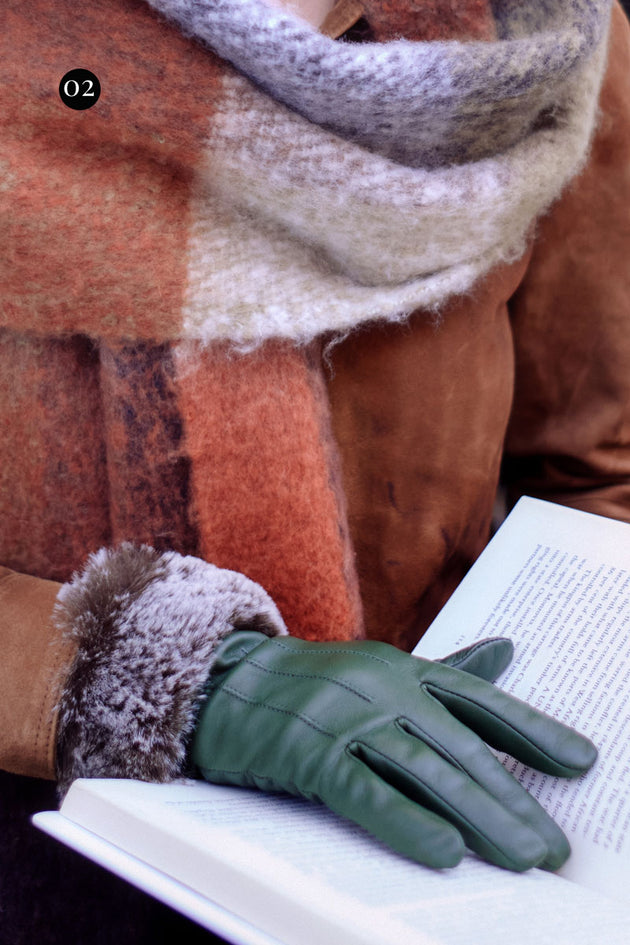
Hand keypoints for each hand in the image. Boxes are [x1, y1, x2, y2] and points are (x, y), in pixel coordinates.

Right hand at [191, 633, 596, 871]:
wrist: (224, 682)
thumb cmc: (312, 686)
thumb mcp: (380, 672)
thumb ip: (445, 672)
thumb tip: (508, 650)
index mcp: (401, 667)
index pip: (478, 699)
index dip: (532, 731)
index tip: (580, 763)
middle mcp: (380, 685)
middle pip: (459, 747)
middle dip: (511, 799)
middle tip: (553, 849)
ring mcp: (344, 715)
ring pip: (423, 770)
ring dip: (477, 818)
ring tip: (519, 859)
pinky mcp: (307, 750)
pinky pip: (364, 791)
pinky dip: (405, 821)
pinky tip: (444, 852)